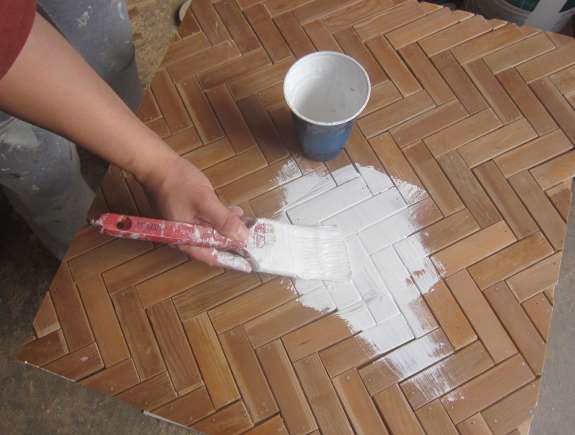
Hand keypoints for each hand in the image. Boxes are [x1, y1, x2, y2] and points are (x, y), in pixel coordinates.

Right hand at [142, 153, 251, 271]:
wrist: (157, 165)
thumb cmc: (179, 184)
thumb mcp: (205, 202)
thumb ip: (224, 221)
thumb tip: (243, 237)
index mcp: (185, 240)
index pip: (212, 257)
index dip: (231, 260)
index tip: (248, 262)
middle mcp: (183, 237)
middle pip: (212, 246)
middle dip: (231, 243)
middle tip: (252, 242)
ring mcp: (183, 225)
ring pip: (210, 233)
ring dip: (227, 229)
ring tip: (247, 225)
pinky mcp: (185, 214)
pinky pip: (206, 222)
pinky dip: (219, 219)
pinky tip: (232, 212)